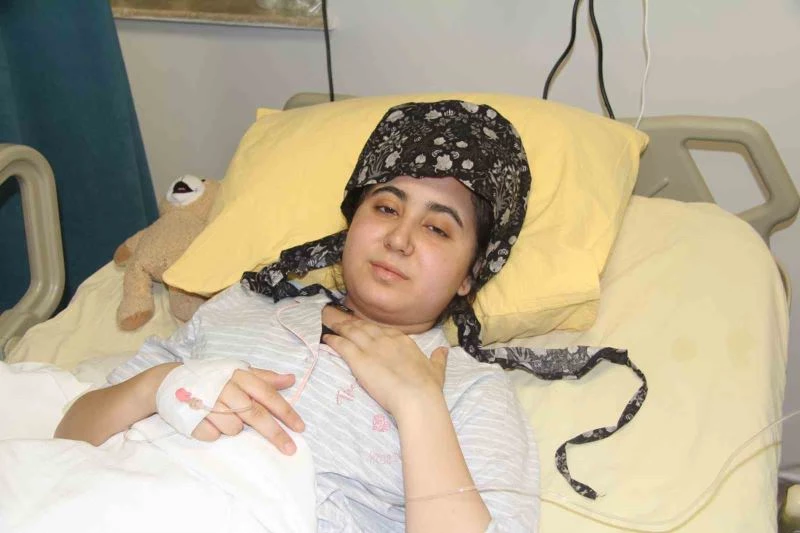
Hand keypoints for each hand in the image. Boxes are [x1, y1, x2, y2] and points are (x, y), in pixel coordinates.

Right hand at [191, 368, 304, 453]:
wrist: (170, 381)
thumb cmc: (213, 378)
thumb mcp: (239, 372)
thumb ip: (264, 377)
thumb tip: (291, 379)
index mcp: (240, 376)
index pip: (267, 395)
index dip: (285, 412)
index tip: (300, 428)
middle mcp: (226, 389)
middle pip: (256, 415)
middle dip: (275, 433)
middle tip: (290, 449)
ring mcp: (208, 404)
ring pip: (233, 429)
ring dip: (232, 428)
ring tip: (222, 417)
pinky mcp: (191, 419)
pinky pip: (212, 435)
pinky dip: (213, 432)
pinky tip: (207, 422)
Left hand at [322, 308, 447, 416]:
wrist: (417, 397)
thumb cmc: (428, 387)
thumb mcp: (437, 370)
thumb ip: (438, 359)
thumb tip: (444, 350)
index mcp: (403, 341)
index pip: (381, 330)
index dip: (369, 327)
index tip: (361, 324)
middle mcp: (386, 340)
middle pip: (363, 326)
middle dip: (349, 320)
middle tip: (335, 313)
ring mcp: (372, 348)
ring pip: (351, 331)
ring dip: (337, 324)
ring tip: (326, 319)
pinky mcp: (359, 359)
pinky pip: (342, 346)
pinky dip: (333, 340)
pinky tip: (326, 338)